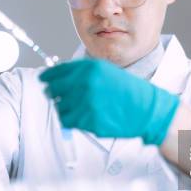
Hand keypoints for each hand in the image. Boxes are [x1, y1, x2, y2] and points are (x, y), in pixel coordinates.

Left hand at [39, 59, 179, 144]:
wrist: (146, 109)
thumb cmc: (127, 90)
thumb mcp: (106, 71)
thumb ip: (82, 72)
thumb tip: (58, 76)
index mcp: (89, 69)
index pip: (56, 72)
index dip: (47, 77)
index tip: (44, 81)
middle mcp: (85, 84)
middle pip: (53, 90)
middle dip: (55, 93)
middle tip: (62, 97)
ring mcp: (87, 104)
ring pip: (59, 108)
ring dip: (65, 108)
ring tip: (79, 108)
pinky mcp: (89, 121)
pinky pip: (68, 121)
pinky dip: (72, 120)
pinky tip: (83, 116)